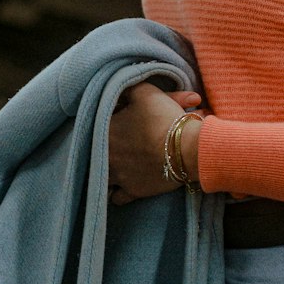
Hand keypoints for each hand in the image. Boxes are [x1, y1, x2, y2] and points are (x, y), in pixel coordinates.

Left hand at [107, 82, 202, 205]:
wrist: (186, 149)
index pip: (97, 119)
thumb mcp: (146, 92)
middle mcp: (105, 155)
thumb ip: (128, 87)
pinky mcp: (132, 191)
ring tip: (113, 161)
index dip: (109, 114)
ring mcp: (117, 176)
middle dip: (109, 140)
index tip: (120, 112)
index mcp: (104, 129)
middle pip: (97, 147)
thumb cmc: (164, 119)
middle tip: (120, 135)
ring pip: (101, 174)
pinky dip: (118, 190)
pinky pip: (116, 196)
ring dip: (106, 167)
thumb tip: (120, 86)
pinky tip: (123, 182)